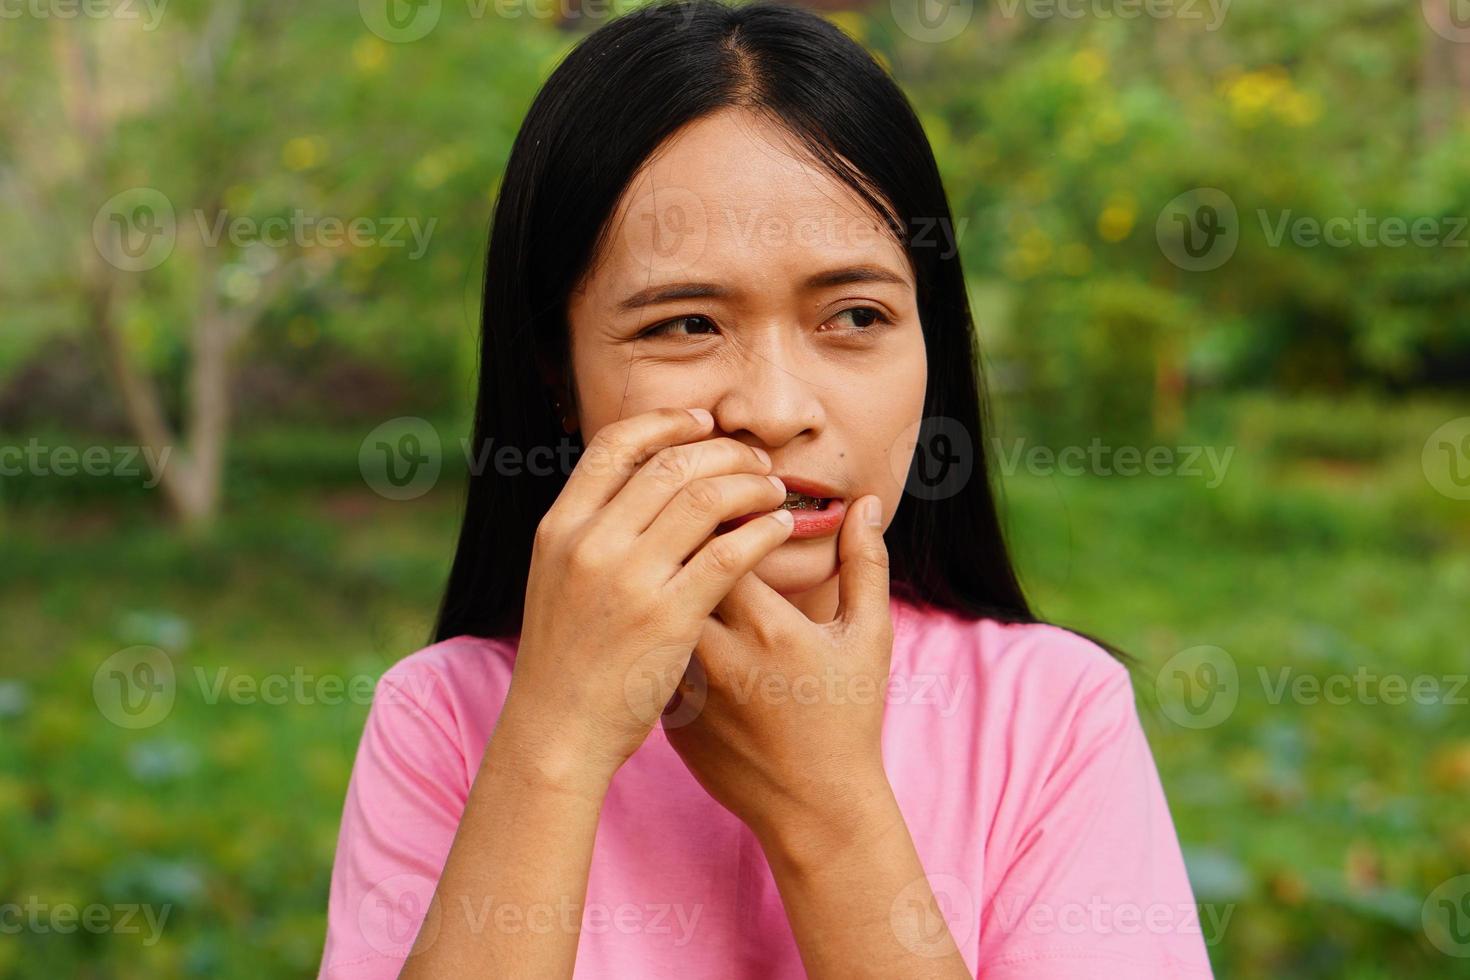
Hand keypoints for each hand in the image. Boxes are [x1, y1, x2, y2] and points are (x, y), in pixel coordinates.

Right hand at [497, 407, 795, 786]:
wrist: (556, 732)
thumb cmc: (566, 659)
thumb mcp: (557, 579)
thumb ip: (592, 531)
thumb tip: (637, 483)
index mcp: (560, 527)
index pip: (615, 444)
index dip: (667, 422)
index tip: (706, 422)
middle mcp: (590, 542)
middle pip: (670, 464)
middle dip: (723, 451)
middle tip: (755, 460)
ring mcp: (628, 578)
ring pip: (704, 498)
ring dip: (750, 484)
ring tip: (773, 491)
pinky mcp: (668, 616)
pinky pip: (729, 552)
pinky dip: (760, 531)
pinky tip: (778, 530)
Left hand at [661, 494, 896, 851]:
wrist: (813, 808)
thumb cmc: (848, 719)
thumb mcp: (869, 638)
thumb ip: (865, 563)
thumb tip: (866, 503)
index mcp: (768, 625)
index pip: (718, 541)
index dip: (715, 513)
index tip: (726, 505)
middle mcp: (718, 653)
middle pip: (674, 572)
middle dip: (680, 543)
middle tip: (690, 528)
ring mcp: (687, 687)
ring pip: (654, 613)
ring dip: (664, 587)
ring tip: (677, 572)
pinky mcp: (669, 714)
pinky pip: (653, 658)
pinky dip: (658, 634)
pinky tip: (670, 625)